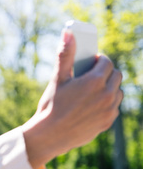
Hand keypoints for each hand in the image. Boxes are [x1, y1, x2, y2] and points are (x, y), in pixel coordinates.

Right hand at [22, 29, 122, 168]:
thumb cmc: (51, 105)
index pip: (107, 62)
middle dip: (106, 72)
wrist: (50, 136)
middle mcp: (107, 95)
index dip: (98, 60)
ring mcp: (109, 110)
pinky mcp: (107, 122)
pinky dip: (106, 103)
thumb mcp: (57, 79)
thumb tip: (68, 33)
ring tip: (93, 90)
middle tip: (91, 76)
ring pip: (117, 91)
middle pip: (116, 75)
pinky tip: (91, 105)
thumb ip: (65, 55)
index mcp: (95, 81)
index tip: (91, 62)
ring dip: (109, 88)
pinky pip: (114, 107)